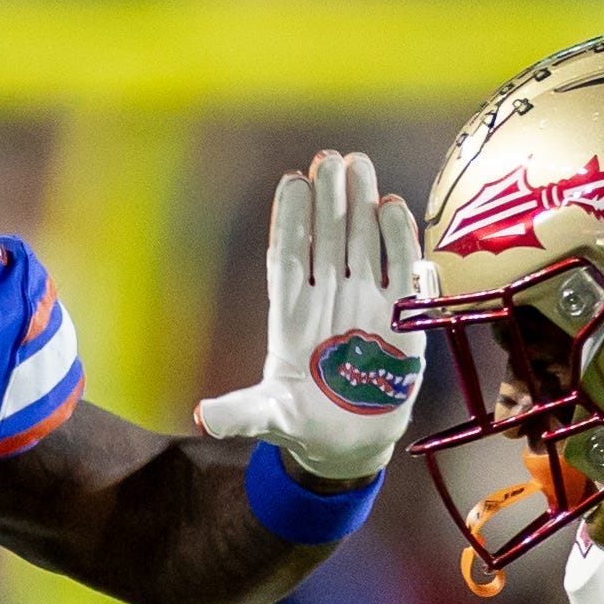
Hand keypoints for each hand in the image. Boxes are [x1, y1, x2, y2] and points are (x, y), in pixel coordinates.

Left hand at [196, 149, 426, 481]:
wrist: (348, 443)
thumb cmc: (301, 423)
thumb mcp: (268, 418)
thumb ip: (241, 413)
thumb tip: (204, 419)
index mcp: (290, 314)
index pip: (289, 257)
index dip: (290, 221)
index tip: (292, 183)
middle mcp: (327, 298)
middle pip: (327, 238)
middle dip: (328, 199)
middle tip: (329, 159)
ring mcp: (364, 304)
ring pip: (361, 243)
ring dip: (361, 205)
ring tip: (359, 165)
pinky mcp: (400, 319)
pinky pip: (399, 271)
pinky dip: (398, 241)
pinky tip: (393, 207)